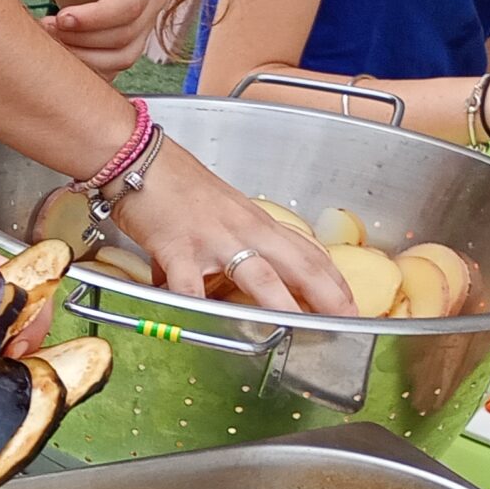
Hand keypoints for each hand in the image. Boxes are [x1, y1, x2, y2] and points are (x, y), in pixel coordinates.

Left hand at [43, 0, 168, 77]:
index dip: (95, 19)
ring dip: (83, 57)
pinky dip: (86, 66)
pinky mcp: (127, 43)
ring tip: (52, 39)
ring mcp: (143, 26)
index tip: (61, 18)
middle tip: (47, 27)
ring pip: (121, 58)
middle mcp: (152, 2)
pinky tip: (61, 51)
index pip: (129, 6)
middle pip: (125, 36)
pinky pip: (112, 67)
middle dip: (82, 38)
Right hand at [115, 143, 356, 314]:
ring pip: (258, 276)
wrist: (140, 160)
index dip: (333, 278)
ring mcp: (214, 241)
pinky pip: (190, 287)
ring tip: (300, 328)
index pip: (307, 251)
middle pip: (298, 263)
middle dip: (327, 293)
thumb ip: (223, 248)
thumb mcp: (217, 213)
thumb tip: (211, 283)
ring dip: (283, 304)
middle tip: (346, 318)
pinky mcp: (179, 250)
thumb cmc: (174, 184)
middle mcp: (244, 231)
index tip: (349, 301)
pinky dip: (198, 310)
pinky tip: (206, 327)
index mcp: (256, 222)